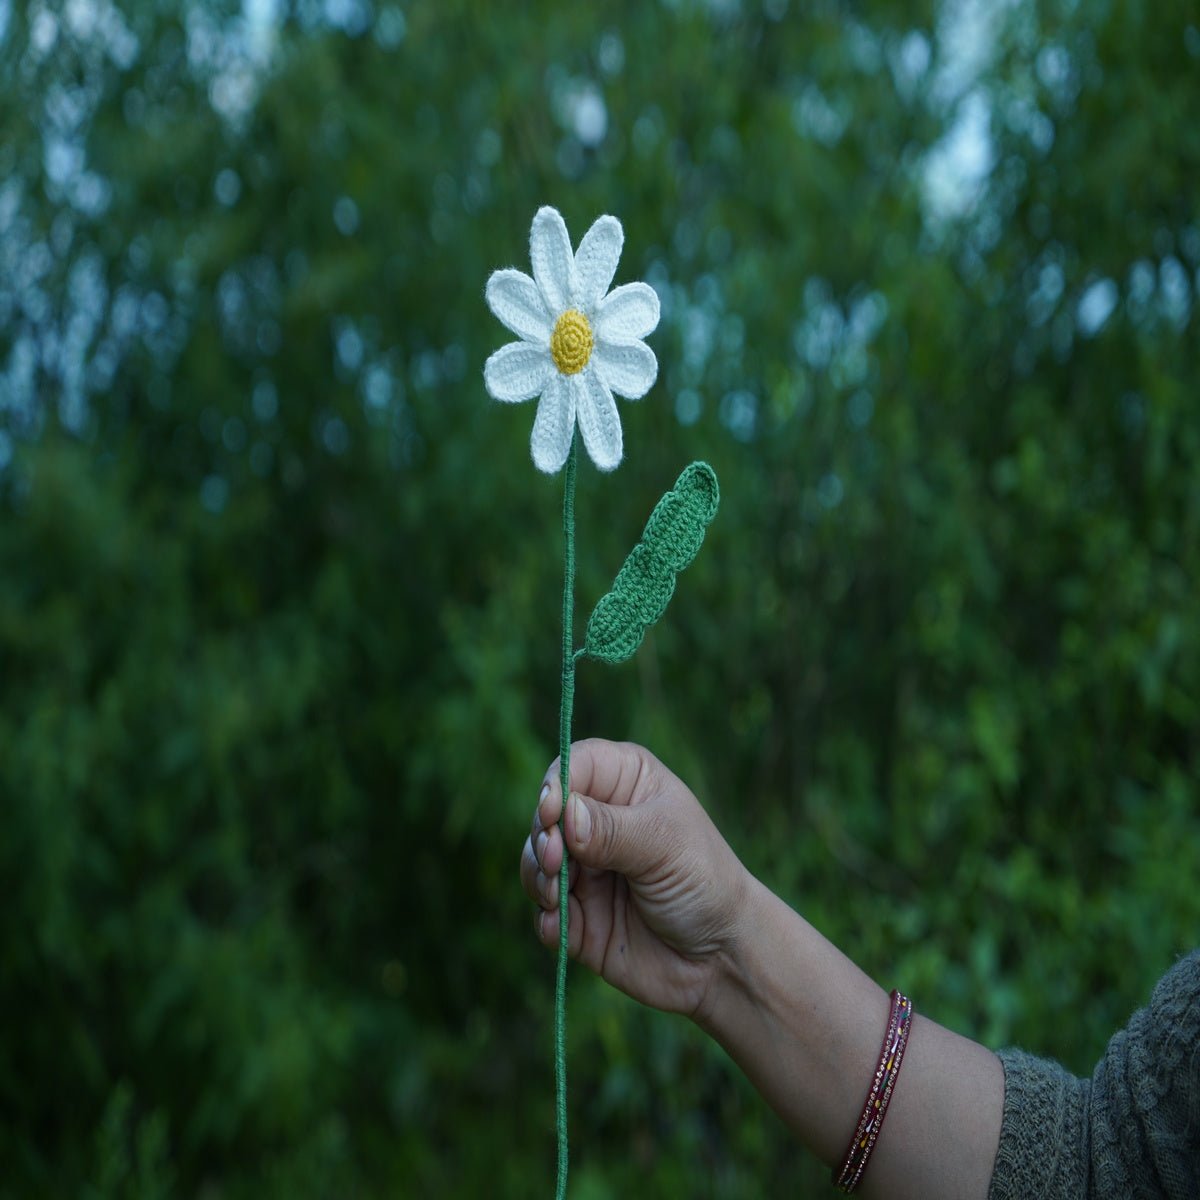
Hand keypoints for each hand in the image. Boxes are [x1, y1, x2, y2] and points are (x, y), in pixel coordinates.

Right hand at [519, 738, 749, 1017]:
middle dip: (543, 836)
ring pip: (536, 860)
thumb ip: (611, 830)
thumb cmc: (705, 881)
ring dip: (538, 876)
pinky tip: (559, 926)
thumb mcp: (664, 845)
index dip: (556, 784)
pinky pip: (543, 910)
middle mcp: (599, 821)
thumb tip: (564, 815)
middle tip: (556, 861)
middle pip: (546, 814)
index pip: (575, 765)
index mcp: (627, 784)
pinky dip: (545, 917)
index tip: (550, 812)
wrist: (721, 958)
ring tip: (556, 895)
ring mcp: (586, 869)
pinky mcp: (577, 915)